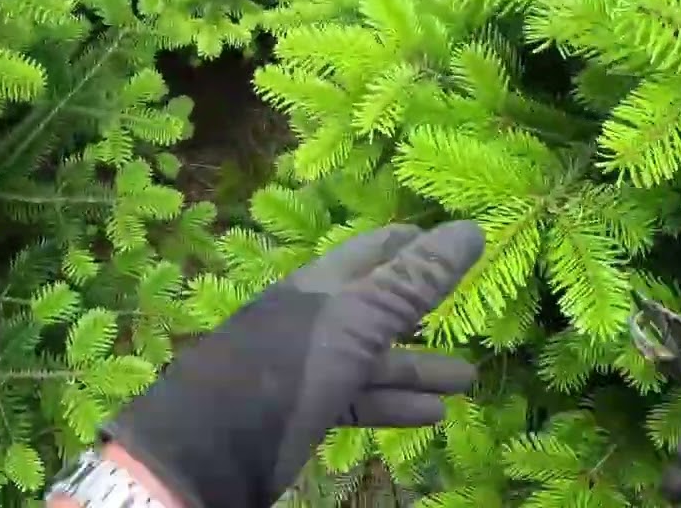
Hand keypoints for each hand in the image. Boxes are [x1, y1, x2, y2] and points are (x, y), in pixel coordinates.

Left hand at [100, 221, 485, 507]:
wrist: (207, 452)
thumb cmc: (286, 369)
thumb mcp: (357, 319)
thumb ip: (414, 280)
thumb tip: (473, 229)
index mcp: (322, 284)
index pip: (378, 250)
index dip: (417, 245)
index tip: (459, 245)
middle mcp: (315, 318)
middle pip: (380, 306)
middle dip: (425, 310)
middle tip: (469, 310)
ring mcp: (308, 366)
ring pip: (375, 359)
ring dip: (420, 367)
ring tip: (469, 379)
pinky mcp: (305, 411)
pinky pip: (360, 400)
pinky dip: (396, 404)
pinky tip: (433, 414)